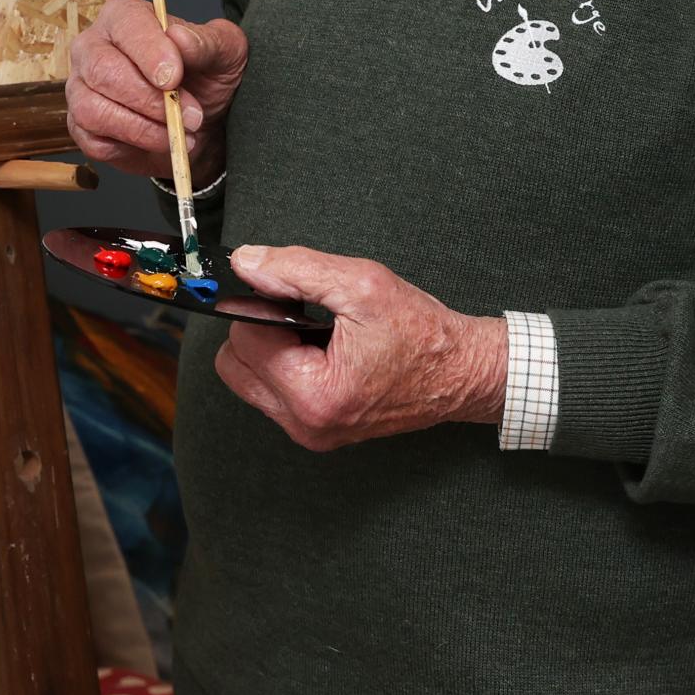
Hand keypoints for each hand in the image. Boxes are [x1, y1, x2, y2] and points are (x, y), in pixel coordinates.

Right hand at [65, 0, 245, 180]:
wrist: (202, 120)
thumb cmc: (208, 76)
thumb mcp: (225, 51)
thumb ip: (206, 42)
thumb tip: (179, 37)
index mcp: (123, 17)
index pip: (125, 26)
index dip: (149, 52)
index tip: (175, 77)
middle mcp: (92, 47)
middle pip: (103, 71)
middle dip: (150, 100)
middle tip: (191, 116)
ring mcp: (81, 87)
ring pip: (93, 110)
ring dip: (143, 129)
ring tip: (178, 133)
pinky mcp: (82, 126)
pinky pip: (94, 142)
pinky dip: (133, 147)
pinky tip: (158, 140)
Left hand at [213, 245, 506, 449]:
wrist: (460, 373)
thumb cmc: (423, 334)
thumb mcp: (361, 285)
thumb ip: (295, 269)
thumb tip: (246, 263)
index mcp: (314, 395)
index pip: (243, 337)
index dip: (263, 304)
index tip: (295, 295)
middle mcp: (305, 424)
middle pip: (233, 362)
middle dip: (260, 330)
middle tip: (305, 314)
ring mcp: (309, 432)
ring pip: (247, 378)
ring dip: (269, 349)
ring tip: (315, 333)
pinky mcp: (314, 430)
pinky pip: (271, 391)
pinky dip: (284, 366)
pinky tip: (319, 350)